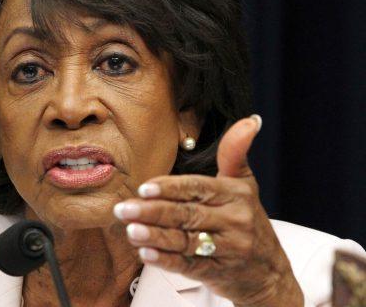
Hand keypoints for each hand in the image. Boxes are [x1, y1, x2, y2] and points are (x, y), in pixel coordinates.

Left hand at [113, 116, 303, 305]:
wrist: (269, 272)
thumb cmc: (249, 220)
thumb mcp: (245, 185)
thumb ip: (235, 153)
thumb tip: (250, 120)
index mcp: (236, 195)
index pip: (198, 188)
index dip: (170, 188)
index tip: (144, 188)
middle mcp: (234, 221)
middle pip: (187, 214)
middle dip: (152, 211)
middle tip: (123, 209)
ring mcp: (227, 249)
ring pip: (185, 241)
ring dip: (155, 236)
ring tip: (130, 230)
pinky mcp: (217, 272)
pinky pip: (188, 265)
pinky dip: (166, 260)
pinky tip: (146, 254)